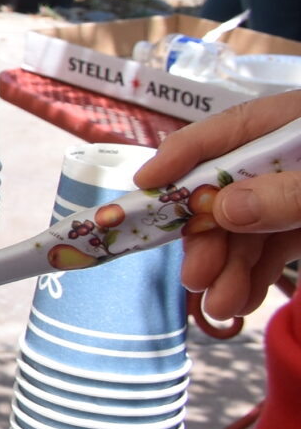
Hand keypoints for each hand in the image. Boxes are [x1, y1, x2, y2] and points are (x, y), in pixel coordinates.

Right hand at [135, 88, 300, 329]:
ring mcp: (299, 191)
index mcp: (290, 123)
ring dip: (231, 266)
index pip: (222, 133)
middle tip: (195, 276)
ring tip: (223, 305)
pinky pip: (276, 245)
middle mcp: (288, 157)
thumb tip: (221, 209)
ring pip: (251, 226)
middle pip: (229, 191)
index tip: (142, 188)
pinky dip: (257, 273)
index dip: (178, 159)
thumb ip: (287, 194)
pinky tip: (243, 299)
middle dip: (208, 237)